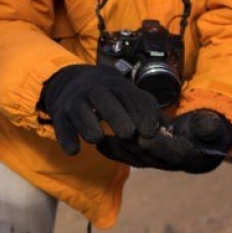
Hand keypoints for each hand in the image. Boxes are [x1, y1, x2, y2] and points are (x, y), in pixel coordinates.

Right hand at [39, 64, 163, 155]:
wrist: (72, 82)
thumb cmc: (111, 96)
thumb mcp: (130, 97)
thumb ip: (150, 113)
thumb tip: (170, 134)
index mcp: (116, 87)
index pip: (130, 96)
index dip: (141, 113)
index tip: (150, 132)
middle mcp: (94, 91)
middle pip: (104, 98)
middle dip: (116, 115)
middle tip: (127, 134)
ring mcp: (75, 103)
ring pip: (80, 110)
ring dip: (88, 124)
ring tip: (98, 138)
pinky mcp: (61, 115)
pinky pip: (62, 125)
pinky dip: (66, 138)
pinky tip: (75, 151)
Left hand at [98, 109, 231, 172]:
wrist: (202, 145)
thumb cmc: (207, 132)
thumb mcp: (211, 128)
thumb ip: (208, 127)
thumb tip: (209, 124)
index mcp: (184, 156)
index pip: (167, 150)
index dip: (155, 142)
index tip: (143, 132)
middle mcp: (167, 163)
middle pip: (145, 153)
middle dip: (130, 140)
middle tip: (115, 127)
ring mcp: (154, 162)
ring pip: (132, 155)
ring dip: (117, 145)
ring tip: (100, 134)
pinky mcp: (143, 159)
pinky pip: (125, 157)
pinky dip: (111, 150)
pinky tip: (98, 142)